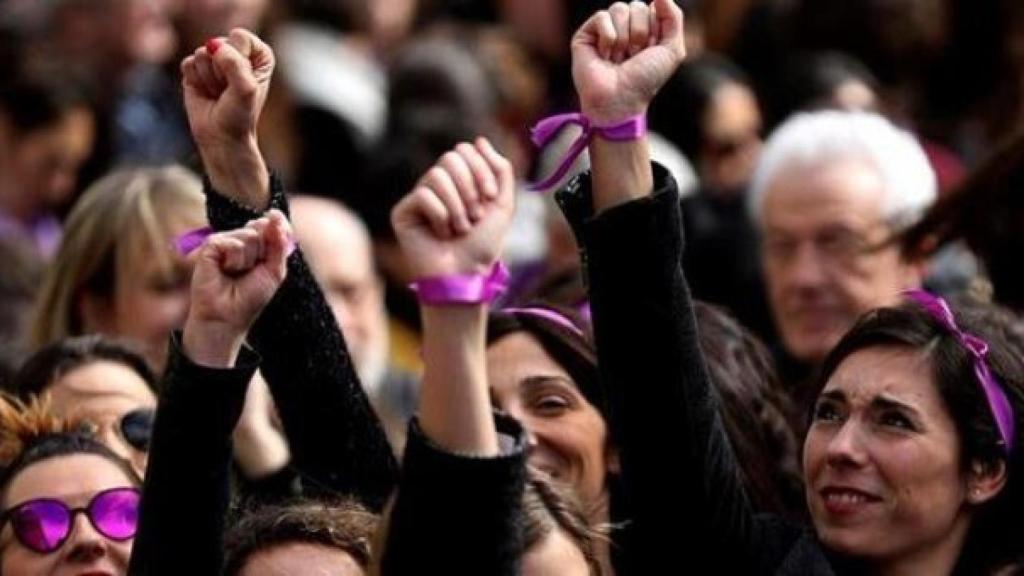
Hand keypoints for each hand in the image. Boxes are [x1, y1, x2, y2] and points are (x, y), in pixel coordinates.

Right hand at [181, 28, 272, 207]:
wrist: (221, 137)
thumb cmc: (240, 115)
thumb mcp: (245, 89)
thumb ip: (234, 64)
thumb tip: (213, 46)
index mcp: (258, 54)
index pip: (240, 37)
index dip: (238, 59)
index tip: (242, 81)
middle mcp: (237, 53)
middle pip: (219, 43)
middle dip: (221, 71)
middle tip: (228, 91)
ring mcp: (215, 60)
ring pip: (202, 53)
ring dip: (209, 78)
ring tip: (218, 93)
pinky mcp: (195, 69)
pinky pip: (188, 63)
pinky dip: (195, 81)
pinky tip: (205, 92)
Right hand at [183, 210, 291, 365]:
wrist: (227, 317)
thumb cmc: (250, 298)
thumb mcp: (274, 271)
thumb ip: (278, 243)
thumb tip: (274, 215)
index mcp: (257, 245)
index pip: (271, 224)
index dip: (278, 226)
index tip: (278, 229)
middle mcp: (240, 240)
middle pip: (261, 227)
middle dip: (263, 252)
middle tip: (250, 271)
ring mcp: (225, 242)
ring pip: (249, 235)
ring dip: (249, 260)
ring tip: (236, 274)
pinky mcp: (210, 246)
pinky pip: (232, 243)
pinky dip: (234, 260)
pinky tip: (224, 271)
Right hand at [391, 138, 514, 279]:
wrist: (465, 275)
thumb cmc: (483, 245)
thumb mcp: (503, 204)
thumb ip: (500, 170)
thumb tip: (480, 140)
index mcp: (459, 182)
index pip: (465, 151)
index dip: (481, 170)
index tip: (490, 198)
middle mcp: (437, 186)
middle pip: (450, 158)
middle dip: (469, 187)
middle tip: (475, 216)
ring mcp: (418, 198)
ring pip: (436, 175)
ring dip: (457, 205)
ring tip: (460, 229)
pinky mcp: (402, 212)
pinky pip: (422, 195)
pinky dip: (440, 216)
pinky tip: (441, 234)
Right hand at [572, 0, 685, 123]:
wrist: (620, 100)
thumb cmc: (645, 80)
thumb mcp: (672, 50)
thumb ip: (673, 18)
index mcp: (645, 29)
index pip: (653, 8)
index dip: (655, 30)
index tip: (650, 52)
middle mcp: (624, 28)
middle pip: (636, 5)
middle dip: (640, 33)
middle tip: (633, 57)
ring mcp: (604, 31)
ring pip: (619, 9)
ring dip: (624, 38)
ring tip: (618, 59)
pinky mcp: (586, 35)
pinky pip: (602, 17)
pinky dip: (608, 38)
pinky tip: (604, 56)